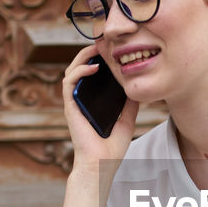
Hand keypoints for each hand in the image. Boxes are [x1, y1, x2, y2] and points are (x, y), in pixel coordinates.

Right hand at [61, 46, 139, 171]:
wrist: (101, 164)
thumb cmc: (112, 148)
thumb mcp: (127, 120)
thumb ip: (130, 103)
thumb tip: (138, 87)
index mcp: (92, 102)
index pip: (93, 74)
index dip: (99, 59)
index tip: (112, 48)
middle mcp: (81, 99)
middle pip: (81, 68)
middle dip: (90, 52)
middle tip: (104, 42)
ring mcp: (74, 102)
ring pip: (72, 70)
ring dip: (82, 56)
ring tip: (97, 48)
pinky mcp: (69, 106)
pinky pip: (69, 83)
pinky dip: (79, 71)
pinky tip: (93, 67)